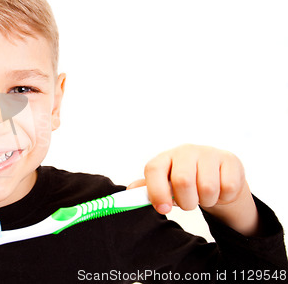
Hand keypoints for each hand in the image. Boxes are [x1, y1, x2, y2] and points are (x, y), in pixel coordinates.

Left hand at [128, 144, 258, 235]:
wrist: (218, 175)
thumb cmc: (188, 181)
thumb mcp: (167, 184)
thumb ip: (149, 189)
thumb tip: (130, 193)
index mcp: (166, 157)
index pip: (154, 169)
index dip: (156, 191)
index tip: (162, 209)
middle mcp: (186, 151)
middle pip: (183, 181)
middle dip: (186, 201)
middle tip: (189, 202)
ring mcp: (209, 153)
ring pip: (207, 188)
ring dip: (206, 201)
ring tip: (204, 196)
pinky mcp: (230, 160)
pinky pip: (228, 188)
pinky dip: (223, 197)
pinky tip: (220, 190)